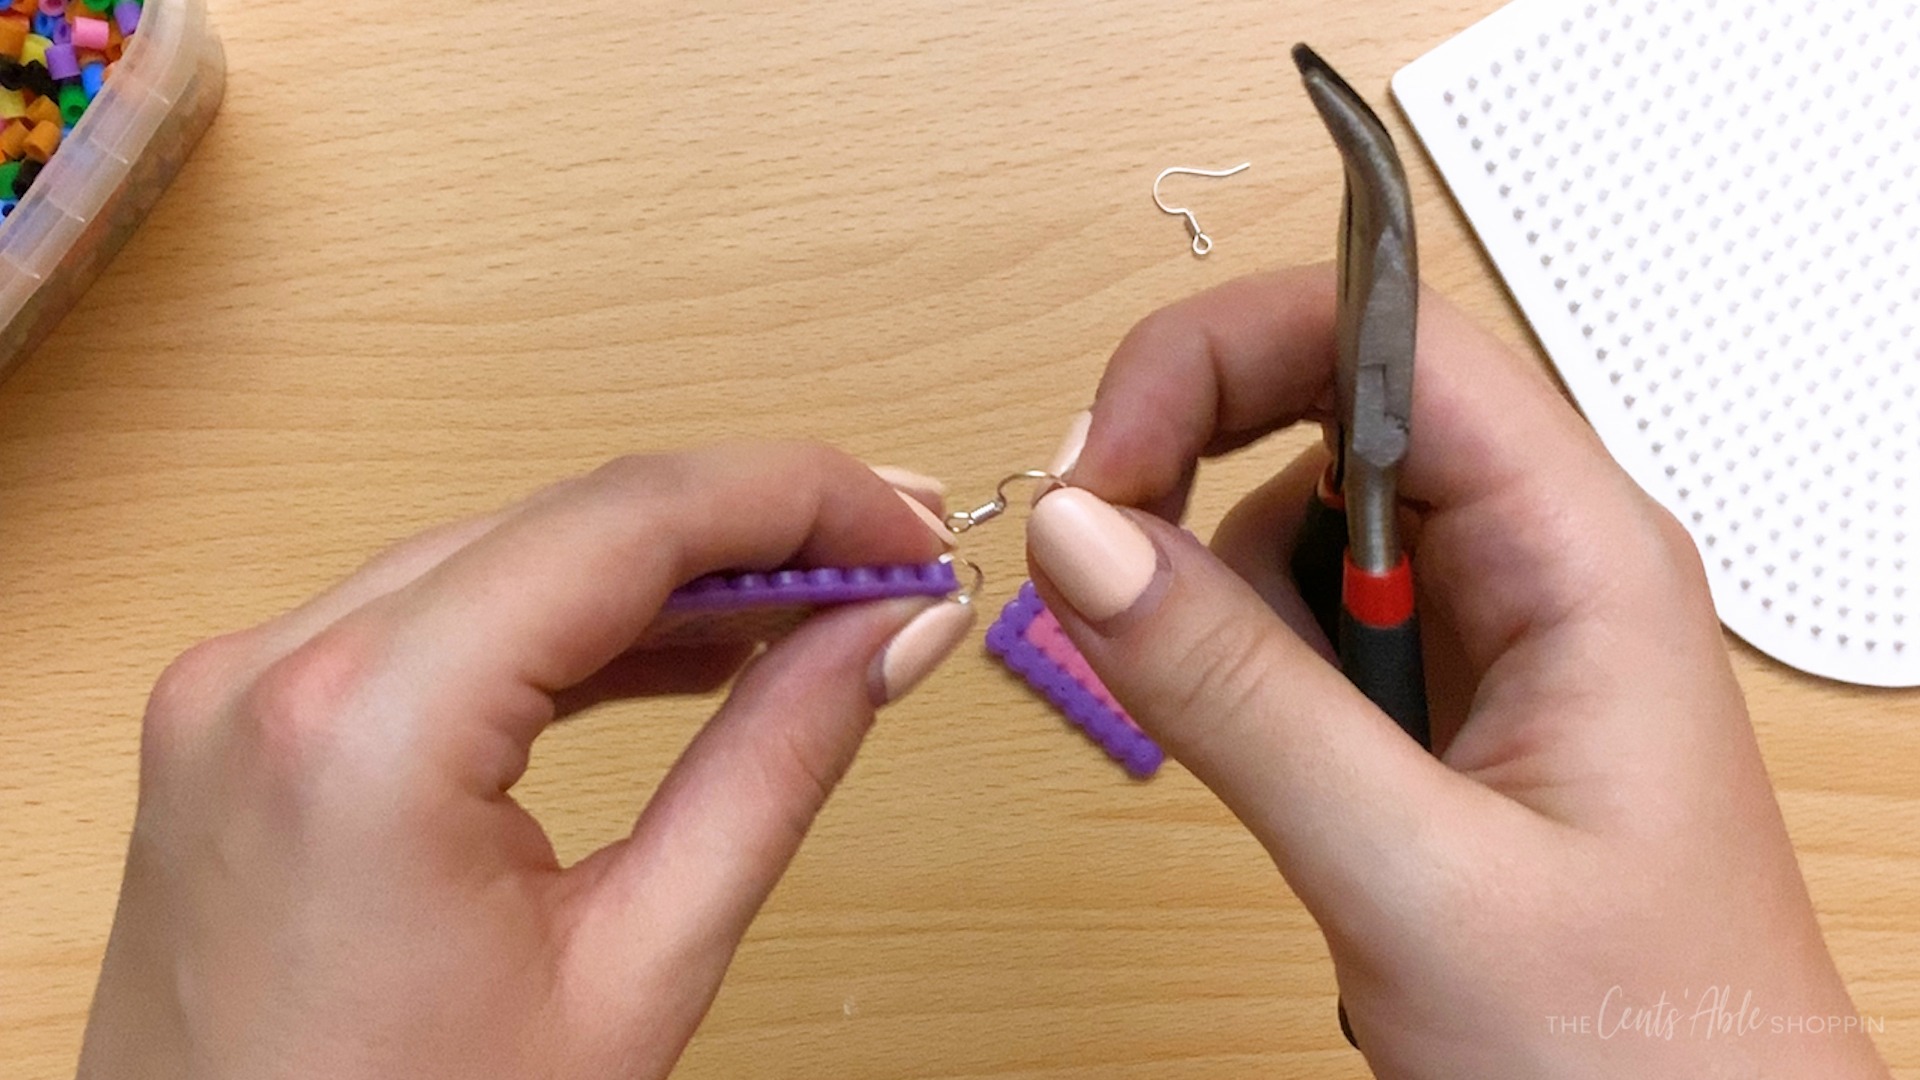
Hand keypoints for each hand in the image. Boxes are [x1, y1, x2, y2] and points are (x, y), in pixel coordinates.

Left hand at [78, 444, 971, 1079]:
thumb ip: (774, 769)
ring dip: (667, 571)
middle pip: (566, 521)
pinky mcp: (244, 723)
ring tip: (817, 601)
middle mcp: (274, 672)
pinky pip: (434, 621)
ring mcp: (240, 689)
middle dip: (749, 527)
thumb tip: (889, 631)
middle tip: (893, 558)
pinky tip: (683, 646)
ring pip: (503, 556)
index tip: (911, 528)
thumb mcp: (633, 974)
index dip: (798, 500)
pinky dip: (569, 623)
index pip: (625, 520)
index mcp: (363, 727)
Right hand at [1024, 267, 1890, 1078]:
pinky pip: (1301, 620)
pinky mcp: (1440, 699)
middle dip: (1191, 463)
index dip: (1220, 358)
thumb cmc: (1643, 1050)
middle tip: (1107, 570)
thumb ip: (1239, 695)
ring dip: (1215, 596)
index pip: (1386, 340)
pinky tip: (1278, 768)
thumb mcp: (1414, 875)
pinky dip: (1238, 667)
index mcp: (1583, 553)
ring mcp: (1487, 630)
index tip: (1103, 464)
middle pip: (1323, 400)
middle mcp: (1538, 562)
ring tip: (1245, 737)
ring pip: (1293, 515)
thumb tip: (1083, 537)